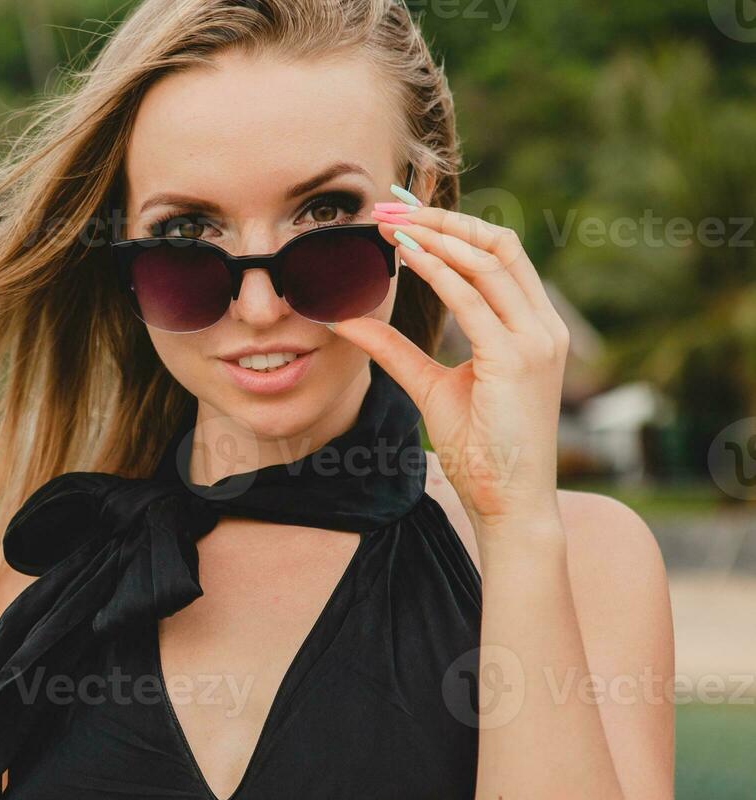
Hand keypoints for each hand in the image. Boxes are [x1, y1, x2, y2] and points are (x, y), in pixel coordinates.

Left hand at [332, 204, 569, 535]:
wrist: (509, 502)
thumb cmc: (479, 449)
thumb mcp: (429, 386)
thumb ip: (393, 350)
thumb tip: (346, 320)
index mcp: (531, 328)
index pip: (497, 255)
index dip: (451, 227)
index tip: (401, 214)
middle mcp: (542, 326)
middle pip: (497, 243)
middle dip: (442, 219)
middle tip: (387, 208)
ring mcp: (535, 339)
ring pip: (488, 260)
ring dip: (435, 235)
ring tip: (388, 223)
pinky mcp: (516, 358)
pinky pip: (473, 298)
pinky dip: (438, 269)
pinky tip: (404, 256)